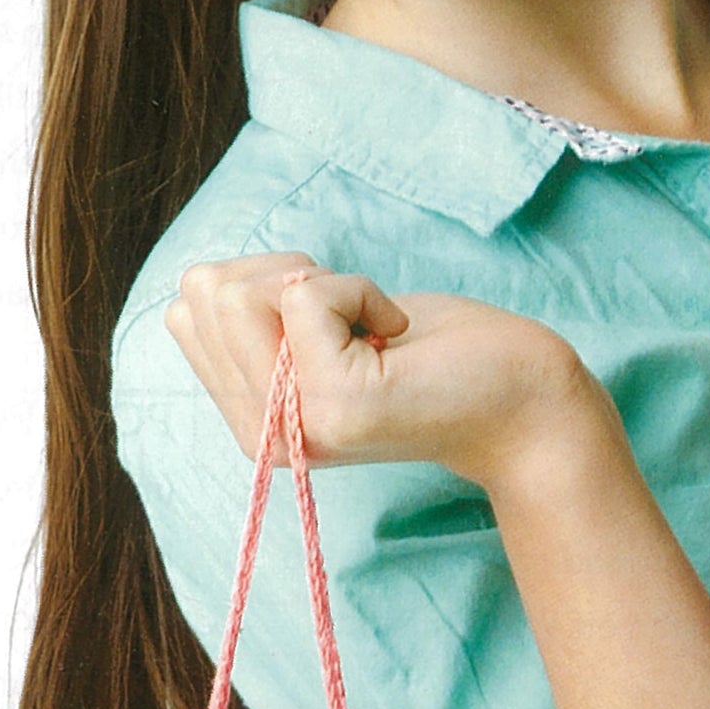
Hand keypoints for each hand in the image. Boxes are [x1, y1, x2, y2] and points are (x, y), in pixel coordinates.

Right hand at [163, 252, 598, 489]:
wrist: (520, 403)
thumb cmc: (432, 354)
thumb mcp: (317, 332)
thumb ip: (254, 320)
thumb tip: (198, 284)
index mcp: (248, 419)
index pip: (188, 308)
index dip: (261, 283)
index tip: (327, 320)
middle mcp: (258, 435)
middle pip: (208, 291)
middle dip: (288, 273)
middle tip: (355, 319)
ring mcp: (293, 422)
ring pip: (244, 290)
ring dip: (326, 282)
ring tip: (374, 329)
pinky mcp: (335, 400)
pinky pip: (307, 293)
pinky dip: (364, 290)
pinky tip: (398, 334)